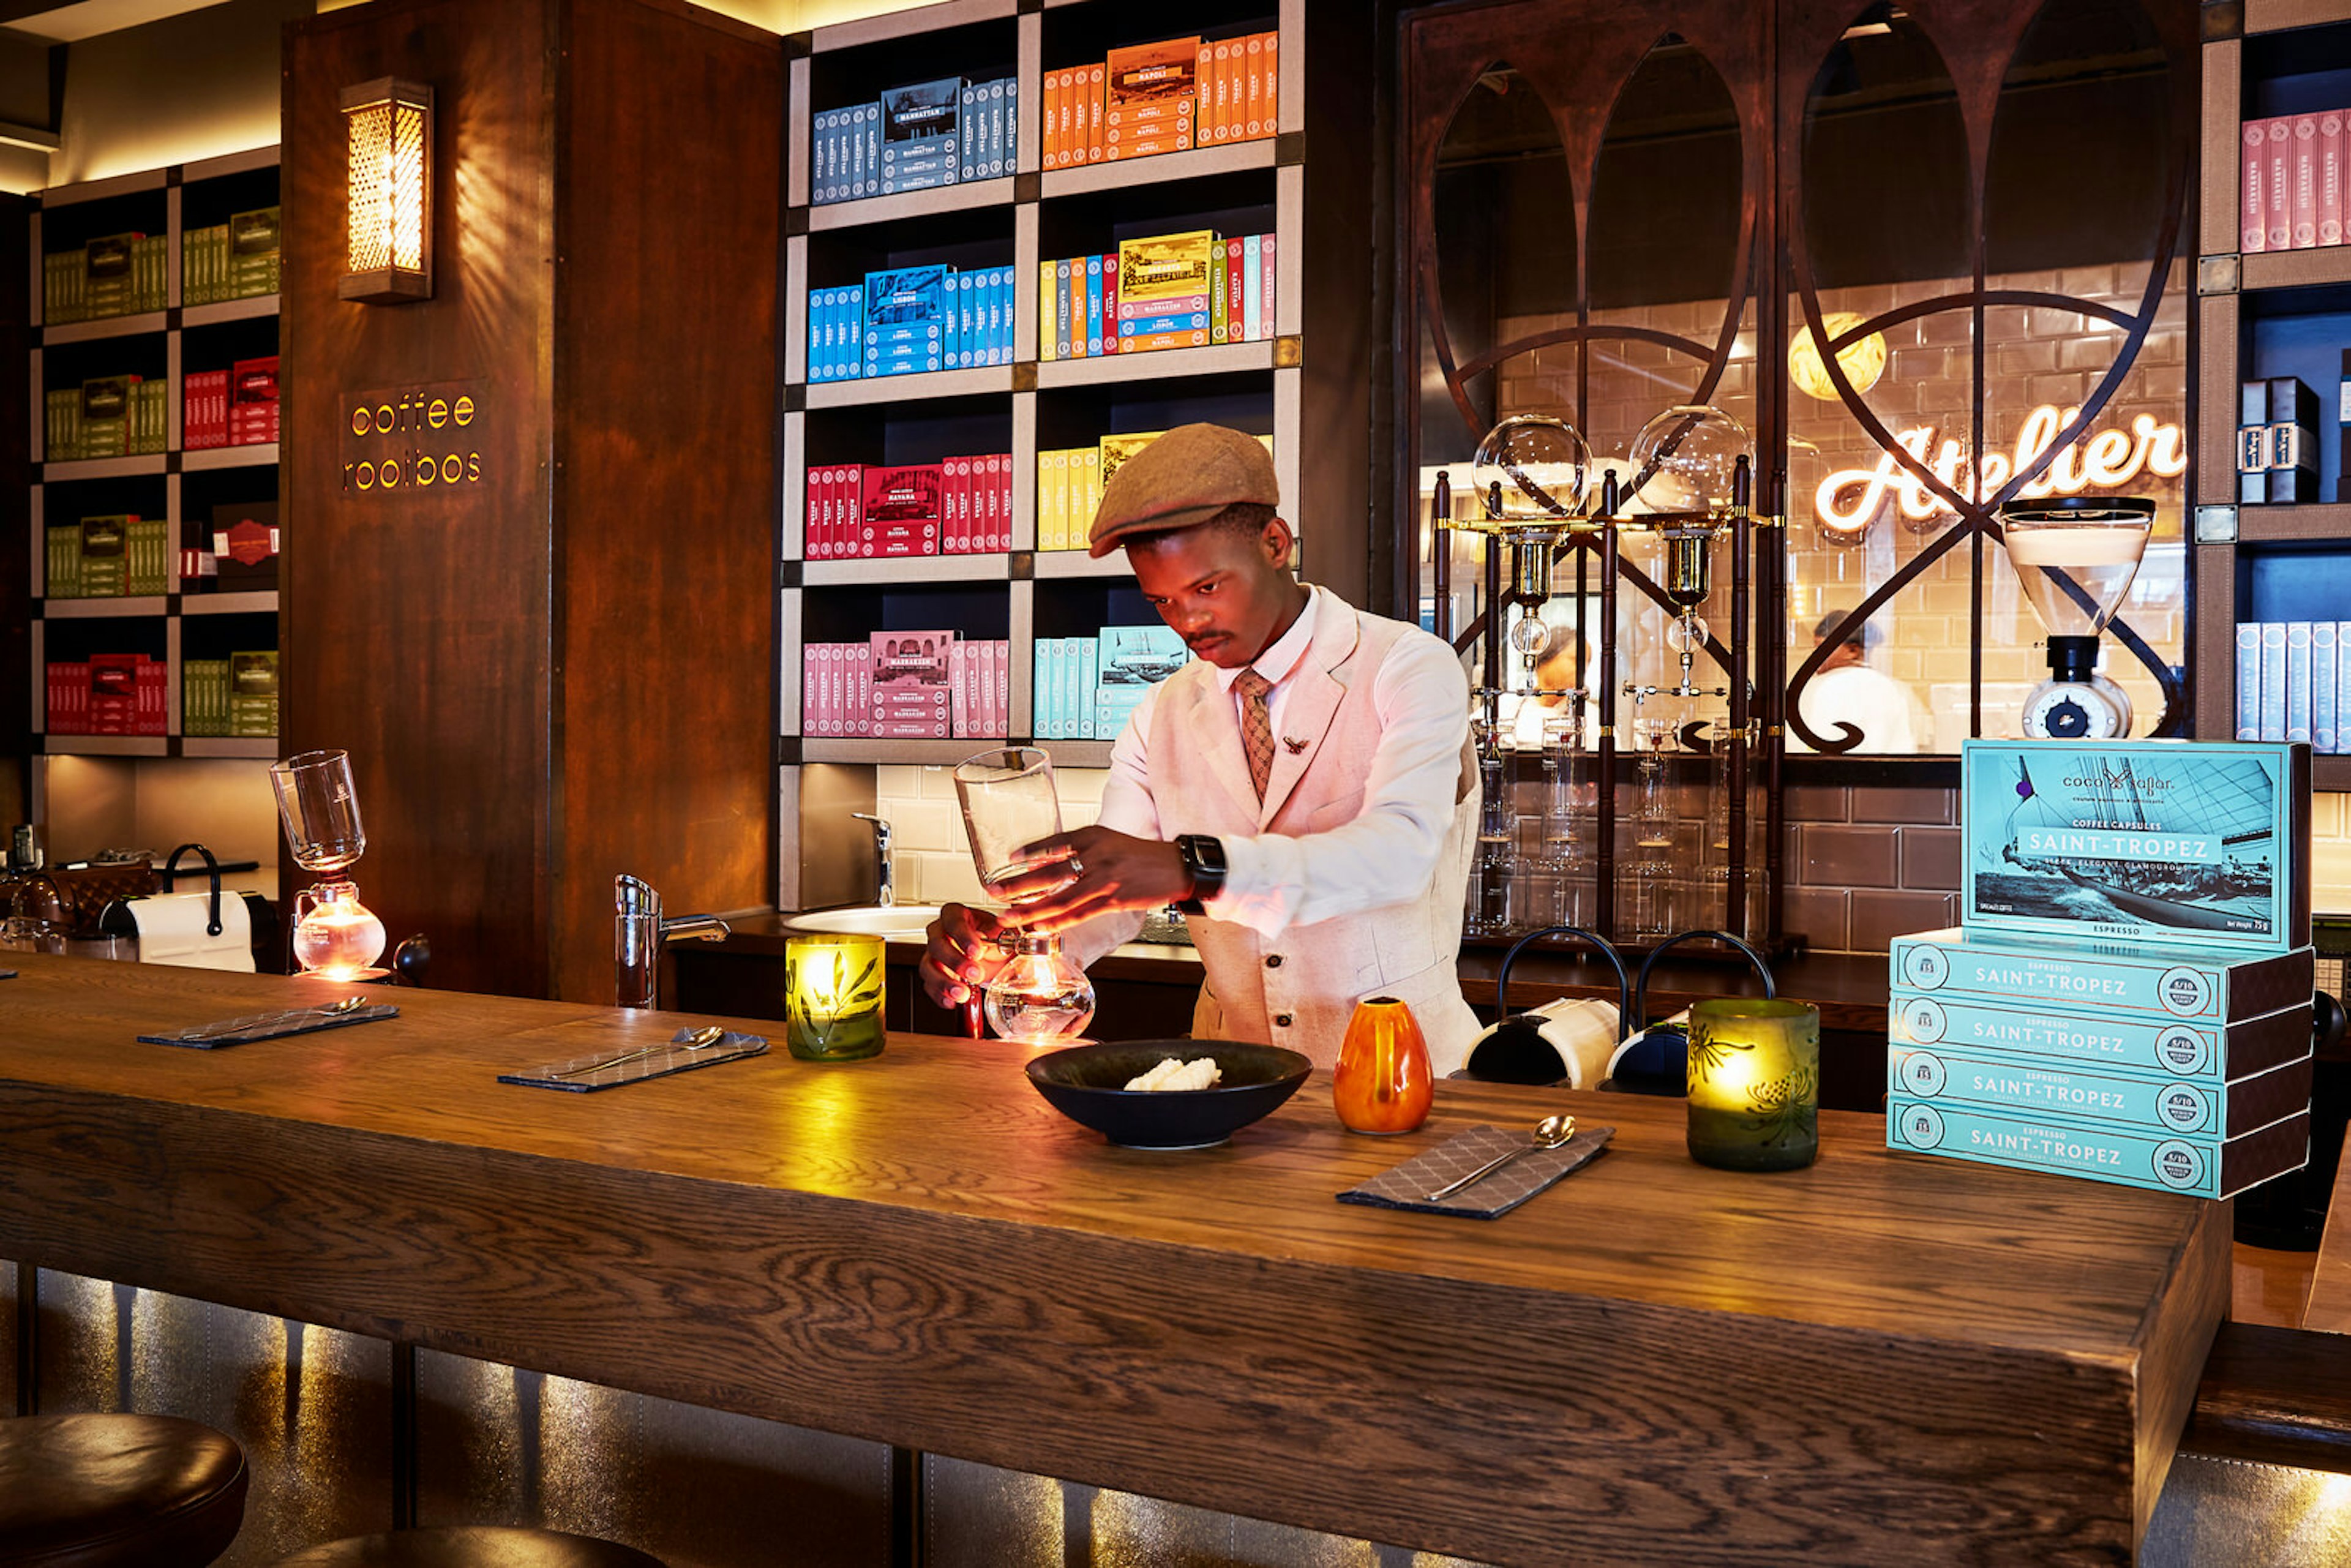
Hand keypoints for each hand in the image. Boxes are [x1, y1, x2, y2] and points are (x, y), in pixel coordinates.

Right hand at [920, 903, 1009, 1008]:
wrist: (995, 957)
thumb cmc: (995, 939)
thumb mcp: (1002, 933)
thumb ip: (1000, 935)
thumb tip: (999, 939)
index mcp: (956, 915)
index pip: (953, 921)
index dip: (963, 937)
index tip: (976, 952)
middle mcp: (939, 932)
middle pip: (937, 945)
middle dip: (956, 962)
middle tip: (975, 974)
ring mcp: (933, 953)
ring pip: (928, 967)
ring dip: (944, 982)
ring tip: (963, 993)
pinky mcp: (932, 973)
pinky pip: (929, 985)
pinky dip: (939, 995)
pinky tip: (952, 1001)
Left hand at [989, 826, 1191, 934]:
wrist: (1177, 867)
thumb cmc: (1143, 856)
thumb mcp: (1111, 841)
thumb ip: (1083, 849)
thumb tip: (1054, 862)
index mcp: (1094, 836)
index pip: (1055, 842)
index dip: (1030, 851)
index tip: (1009, 859)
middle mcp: (1096, 854)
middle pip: (1049, 873)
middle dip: (1017, 885)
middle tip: (994, 892)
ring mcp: (1104, 879)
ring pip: (1059, 899)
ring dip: (1030, 910)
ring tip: (1009, 916)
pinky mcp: (1114, 900)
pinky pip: (1078, 914)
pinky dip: (1056, 921)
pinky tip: (1040, 925)